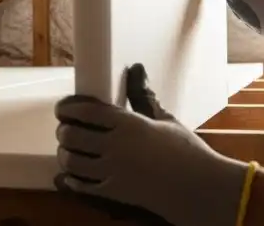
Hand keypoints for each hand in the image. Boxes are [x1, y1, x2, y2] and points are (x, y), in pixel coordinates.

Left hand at [55, 64, 249, 225]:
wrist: (199, 189)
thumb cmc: (186, 151)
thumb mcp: (164, 119)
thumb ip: (143, 95)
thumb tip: (136, 68)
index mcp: (129, 124)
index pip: (85, 110)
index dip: (67, 107)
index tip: (63, 108)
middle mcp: (117, 146)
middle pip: (71, 134)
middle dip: (64, 130)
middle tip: (66, 128)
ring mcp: (114, 172)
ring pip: (71, 161)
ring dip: (66, 153)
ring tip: (71, 149)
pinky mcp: (115, 194)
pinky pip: (81, 186)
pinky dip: (71, 179)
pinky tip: (73, 173)